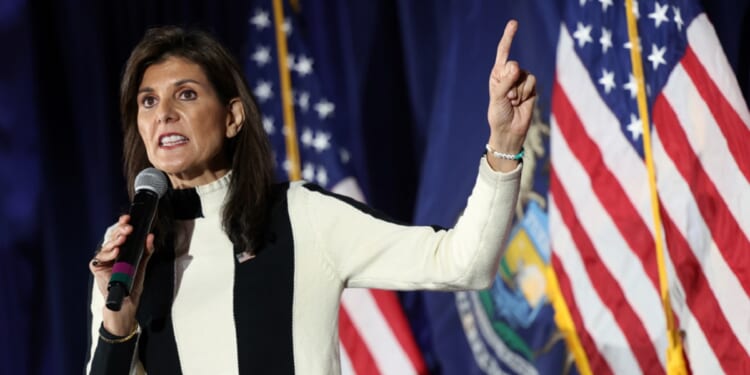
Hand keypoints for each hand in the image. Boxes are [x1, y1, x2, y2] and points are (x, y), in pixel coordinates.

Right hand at [90, 214, 154, 335]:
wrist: (128, 301)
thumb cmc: (133, 283)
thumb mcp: (142, 264)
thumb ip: (146, 250)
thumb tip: (150, 236)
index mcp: (121, 249)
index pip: (120, 233)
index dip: (122, 224)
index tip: (128, 218)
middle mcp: (110, 253)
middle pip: (112, 237)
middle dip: (120, 230)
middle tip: (128, 228)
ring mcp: (103, 260)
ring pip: (106, 246)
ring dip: (114, 241)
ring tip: (123, 239)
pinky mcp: (97, 268)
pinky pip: (100, 258)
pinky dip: (108, 254)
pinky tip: (116, 251)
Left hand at [487, 20, 536, 170]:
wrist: (510, 130)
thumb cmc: (498, 114)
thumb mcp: (498, 97)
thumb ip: (506, 81)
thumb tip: (517, 65)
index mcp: (497, 74)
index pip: (503, 52)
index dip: (509, 37)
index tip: (514, 23)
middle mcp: (509, 74)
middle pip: (514, 65)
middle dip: (510, 81)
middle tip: (506, 97)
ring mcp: (521, 81)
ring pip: (524, 74)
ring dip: (518, 90)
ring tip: (513, 102)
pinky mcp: (531, 88)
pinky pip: (532, 81)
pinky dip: (526, 92)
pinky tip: (521, 102)